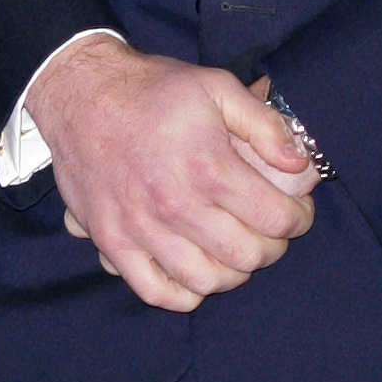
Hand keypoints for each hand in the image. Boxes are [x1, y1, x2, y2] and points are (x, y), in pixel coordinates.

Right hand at [27, 32, 315, 312]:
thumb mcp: (216, 87)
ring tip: (233, 250)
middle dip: (272, 245)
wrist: (81, 93)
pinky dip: (183, 293)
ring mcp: (140, 228)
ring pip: (208, 280)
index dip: (299, 219)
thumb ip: (264, 125)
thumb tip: (300, 164)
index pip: (277, 219)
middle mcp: (176, 204)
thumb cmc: (153, 90)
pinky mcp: (111, 240)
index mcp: (208, 167)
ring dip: (232, 272)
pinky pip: (156, 291)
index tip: (296, 211)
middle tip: (267, 229)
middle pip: (249, 255)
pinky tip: (194, 270)